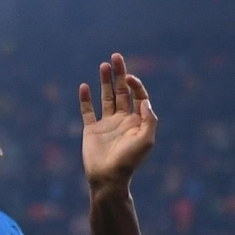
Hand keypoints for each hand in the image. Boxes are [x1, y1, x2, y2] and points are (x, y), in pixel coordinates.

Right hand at [81, 53, 157, 197]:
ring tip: (103, 65)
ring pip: (106, 97)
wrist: (108, 178)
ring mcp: (107, 124)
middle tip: (116, 57)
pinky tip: (85, 86)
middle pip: (122, 91)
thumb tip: (145, 100)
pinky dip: (86, 99)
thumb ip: (149, 119)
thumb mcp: (146, 140)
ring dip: (105, 81)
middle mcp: (123, 120)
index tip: (129, 78)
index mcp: (137, 121)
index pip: (138, 96)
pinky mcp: (91, 129)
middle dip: (120, 74)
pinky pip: (87, 111)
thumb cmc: (129, 161)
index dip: (135, 84)